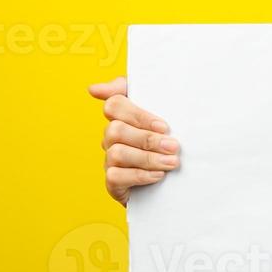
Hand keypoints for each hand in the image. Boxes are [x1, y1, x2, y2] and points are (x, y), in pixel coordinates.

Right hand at [87, 75, 178, 205]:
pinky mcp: (113, 183)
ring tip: (172, 162)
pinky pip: (115, 176)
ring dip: (147, 158)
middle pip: (116, 130)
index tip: (163, 126)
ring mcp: (110, 160)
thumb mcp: (165, 113)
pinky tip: (158, 175)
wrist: (177, 180)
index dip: (137, 115)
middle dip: (147, 139)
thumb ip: (142, 92)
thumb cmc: (169, 140)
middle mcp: (112, 137)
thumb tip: (94, 89)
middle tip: (174, 146)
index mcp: (122, 118)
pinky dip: (139, 175)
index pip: (114, 105)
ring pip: (117, 153)